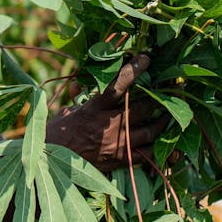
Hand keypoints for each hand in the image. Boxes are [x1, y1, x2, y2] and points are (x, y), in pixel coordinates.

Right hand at [44, 54, 167, 172]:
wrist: (50, 162)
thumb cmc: (56, 135)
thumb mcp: (66, 112)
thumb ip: (78, 98)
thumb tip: (78, 83)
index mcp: (94, 109)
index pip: (118, 86)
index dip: (134, 70)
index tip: (146, 58)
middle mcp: (108, 126)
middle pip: (143, 108)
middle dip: (158, 98)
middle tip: (170, 88)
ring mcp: (117, 145)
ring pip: (151, 131)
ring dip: (164, 122)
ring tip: (171, 114)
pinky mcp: (121, 161)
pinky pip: (148, 155)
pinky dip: (160, 149)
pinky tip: (168, 143)